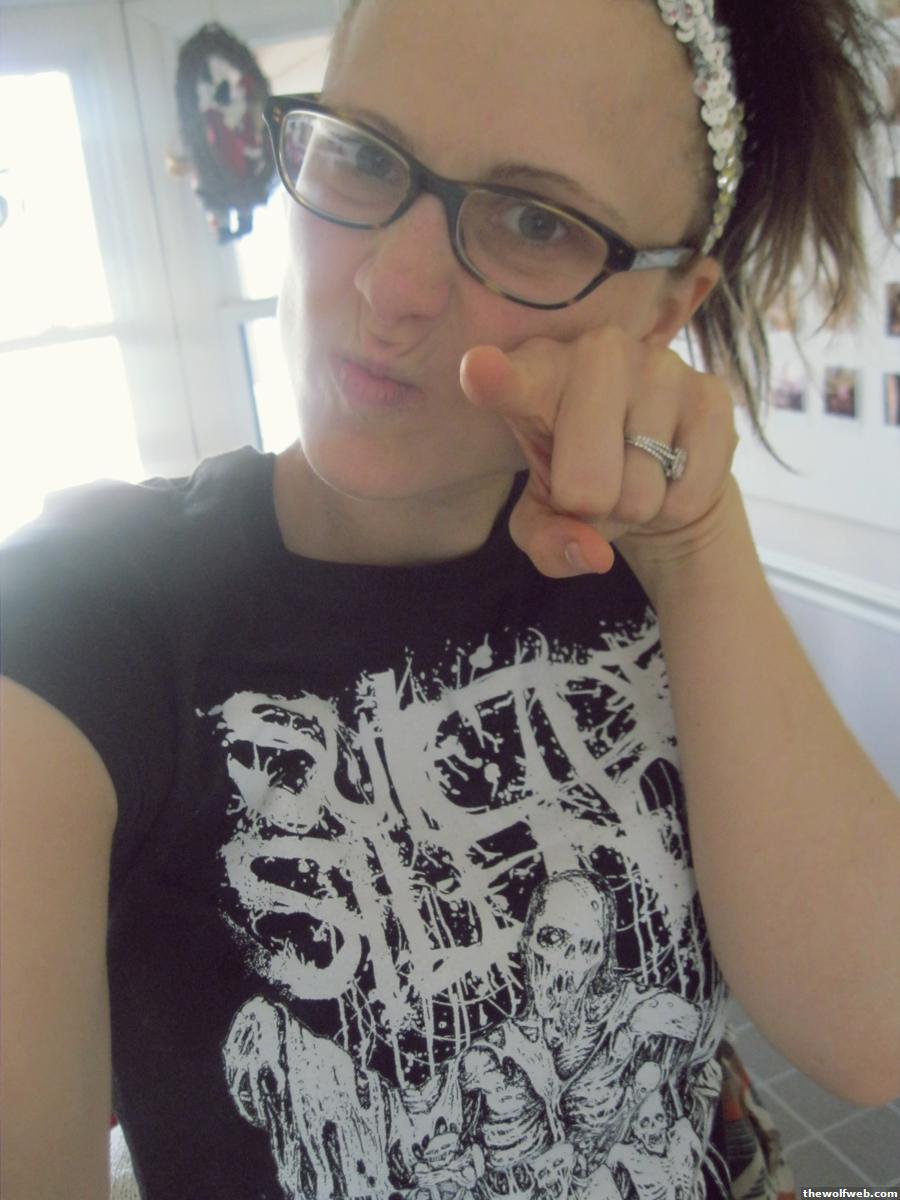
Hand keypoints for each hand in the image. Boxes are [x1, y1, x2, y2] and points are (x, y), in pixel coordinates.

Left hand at [459, 327, 737, 585]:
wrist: (661, 472)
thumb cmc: (581, 482)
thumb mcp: (545, 519)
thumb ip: (546, 542)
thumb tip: (592, 553)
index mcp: (536, 373)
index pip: (512, 379)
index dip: (496, 379)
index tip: (478, 370)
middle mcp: (596, 352)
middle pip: (584, 487)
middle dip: (591, 511)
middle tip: (595, 488)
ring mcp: (659, 365)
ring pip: (639, 495)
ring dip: (635, 509)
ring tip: (634, 475)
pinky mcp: (711, 394)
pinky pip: (686, 494)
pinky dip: (676, 506)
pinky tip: (672, 472)